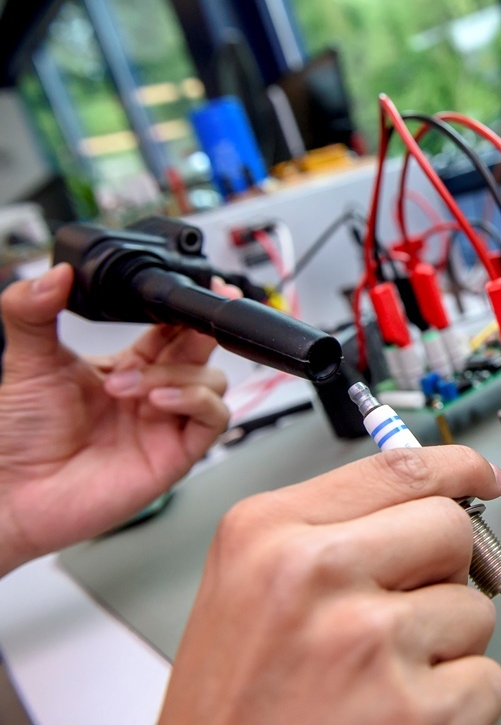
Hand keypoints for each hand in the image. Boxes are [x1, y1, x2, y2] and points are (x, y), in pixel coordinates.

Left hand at [0, 263, 232, 573]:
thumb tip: (55, 273)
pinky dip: (195, 402)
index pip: (172, 329)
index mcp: (126, 367)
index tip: (197, 285)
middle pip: (202, 349)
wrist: (13, 492)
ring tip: (129, 388)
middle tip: (189, 316)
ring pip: (212, 381)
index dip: (187, 308)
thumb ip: (33, 311)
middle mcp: (153, 393)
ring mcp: (167, 424)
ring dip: (178, 375)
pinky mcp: (176, 454)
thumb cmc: (20, 437)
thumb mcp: (26, 360)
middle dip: (201, 328)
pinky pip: (214, 419)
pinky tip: (157, 402)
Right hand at [160, 445, 500, 724]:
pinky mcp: (415, 709)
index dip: (458, 469)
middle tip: (402, 612)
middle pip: (451, 529)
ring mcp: (370, 642)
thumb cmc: (231, 705)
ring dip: (447, 646)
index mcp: (272, 534)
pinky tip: (400, 715)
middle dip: (445, 570)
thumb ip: (330, 529)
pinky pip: (488, 679)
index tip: (481, 478)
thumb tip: (428, 498)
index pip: (402, 469)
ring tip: (381, 676)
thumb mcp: (250, 586)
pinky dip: (460, 703)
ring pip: (475, 609)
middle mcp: (318, 574)